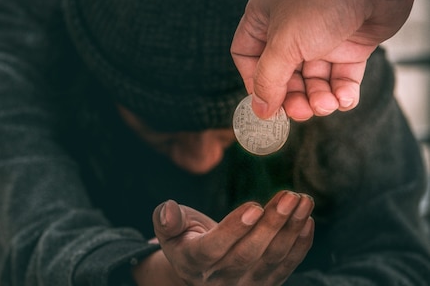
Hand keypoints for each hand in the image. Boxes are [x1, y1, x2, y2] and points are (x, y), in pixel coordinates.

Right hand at [145, 191, 313, 285]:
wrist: (201, 269)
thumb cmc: (185, 239)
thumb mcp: (169, 230)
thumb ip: (166, 221)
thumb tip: (167, 210)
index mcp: (192, 263)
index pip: (213, 248)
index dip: (234, 229)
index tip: (253, 206)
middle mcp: (220, 280)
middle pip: (249, 254)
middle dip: (272, 224)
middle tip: (289, 196)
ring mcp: (245, 285)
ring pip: (272, 259)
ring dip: (291, 229)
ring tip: (303, 200)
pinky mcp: (265, 284)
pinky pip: (287, 267)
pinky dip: (300, 244)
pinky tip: (307, 219)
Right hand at [230, 0, 428, 120]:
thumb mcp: (284, 43)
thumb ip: (268, 80)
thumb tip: (260, 110)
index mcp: (264, 16)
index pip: (247, 55)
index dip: (253, 81)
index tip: (266, 103)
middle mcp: (290, 26)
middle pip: (282, 74)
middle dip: (292, 96)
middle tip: (301, 112)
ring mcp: (320, 36)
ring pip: (313, 79)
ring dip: (318, 98)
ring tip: (327, 105)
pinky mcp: (349, 43)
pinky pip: (340, 76)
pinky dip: (342, 91)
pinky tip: (345, 98)